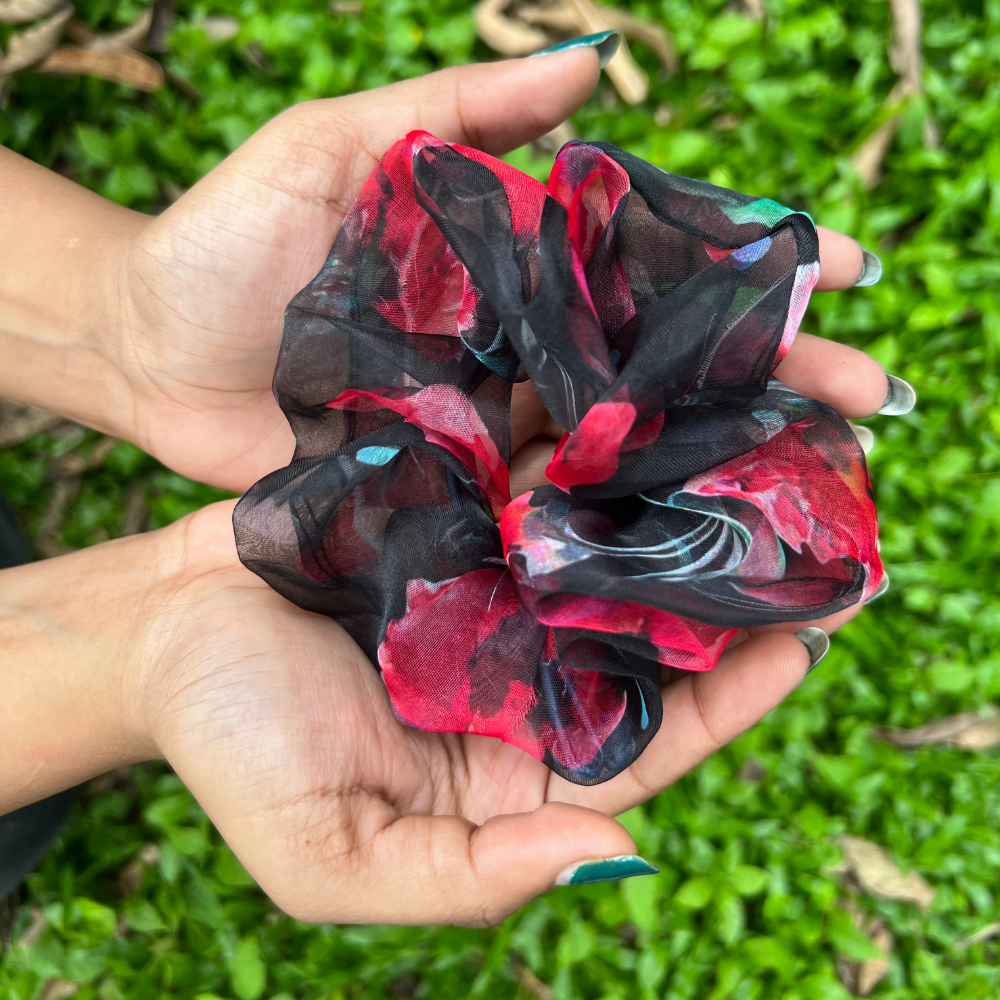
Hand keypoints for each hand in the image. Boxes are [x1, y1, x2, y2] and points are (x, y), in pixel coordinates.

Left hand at [1, 51, 892, 496]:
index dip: (743, 266)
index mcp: (507, 259)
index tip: (835, 272)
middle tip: (863, 400)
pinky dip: (612, 522)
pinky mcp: (451, 487)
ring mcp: (489, 419)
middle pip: (660, 358)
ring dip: (715, 458)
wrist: (146, 354)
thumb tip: (598, 66)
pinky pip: (542, 505)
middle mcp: (516, 341)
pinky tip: (686, 545)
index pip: (650, 258)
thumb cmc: (224, 242)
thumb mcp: (333, 147)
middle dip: (766, 374)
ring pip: (621, 439)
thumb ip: (457, 106)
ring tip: (810, 479)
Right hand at [3, 471, 879, 925]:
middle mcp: (518, 665)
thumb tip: (613, 858)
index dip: (730, 700)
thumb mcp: (330, 854)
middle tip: (810, 532)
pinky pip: (537, 480)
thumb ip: (466, 880)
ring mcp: (492, 581)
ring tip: (746, 452)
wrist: (154, 627)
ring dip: (669, 506)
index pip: (646, 738)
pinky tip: (637, 409)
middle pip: (643, 632)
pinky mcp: (456, 513)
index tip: (804, 644)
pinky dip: (586, 452)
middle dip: (722, 588)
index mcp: (509, 756)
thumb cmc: (230, 742)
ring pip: (603, 544)